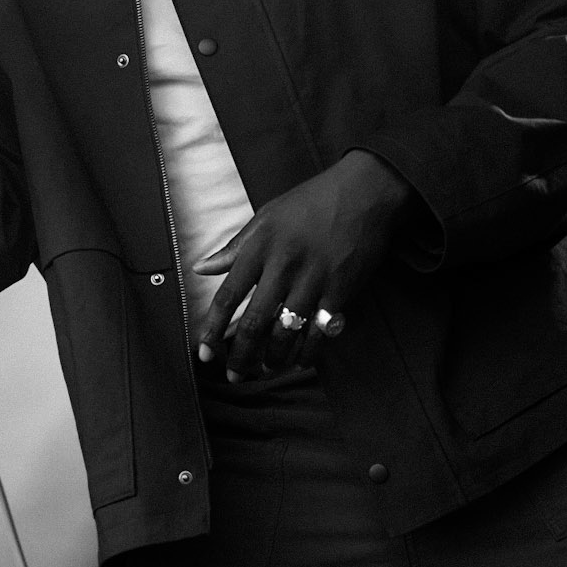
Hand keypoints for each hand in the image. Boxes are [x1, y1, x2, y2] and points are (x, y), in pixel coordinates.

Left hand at [193, 150, 413, 380]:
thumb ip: (235, 247)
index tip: (205, 352)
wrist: (365, 191)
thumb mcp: (266, 217)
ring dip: (274, 357)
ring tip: (266, 368)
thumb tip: (201, 267)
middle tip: (234, 375)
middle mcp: (283, 266)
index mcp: (260, 247)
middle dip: (241, 355)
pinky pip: (320, 331)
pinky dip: (309, 351)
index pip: (228, 296)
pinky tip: (301, 360)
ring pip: (287, 332)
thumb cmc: (311, 202)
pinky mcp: (341, 289)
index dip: (213, 328)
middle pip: (255, 322)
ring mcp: (314, 279)